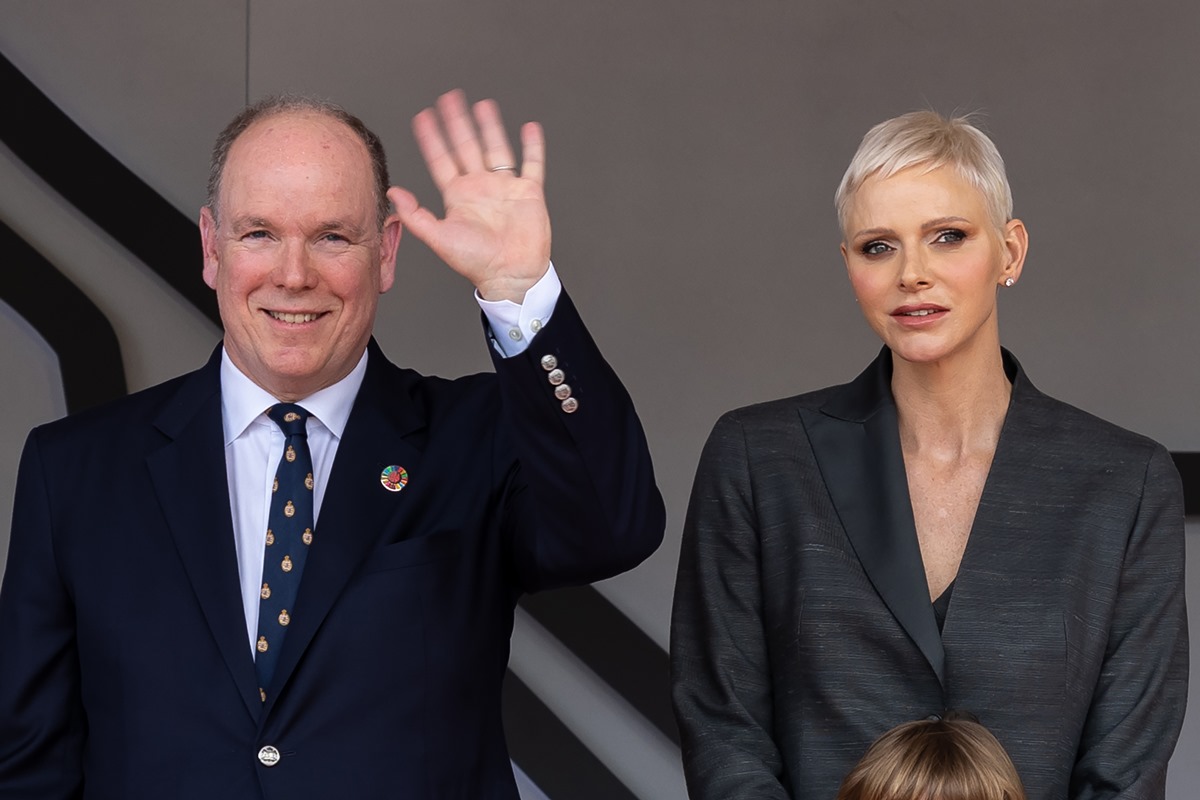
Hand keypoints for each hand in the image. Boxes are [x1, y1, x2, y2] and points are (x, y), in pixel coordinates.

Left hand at [390, 89, 550, 302]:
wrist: (512, 275)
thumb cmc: (476, 263)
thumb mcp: (439, 238)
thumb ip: (416, 215)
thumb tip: (393, 193)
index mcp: (458, 196)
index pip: (441, 159)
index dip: (431, 138)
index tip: (423, 117)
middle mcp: (480, 187)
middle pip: (467, 146)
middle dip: (457, 122)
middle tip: (449, 98)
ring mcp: (505, 188)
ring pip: (497, 148)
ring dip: (490, 127)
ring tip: (483, 105)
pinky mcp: (529, 192)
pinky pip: (532, 164)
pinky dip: (533, 146)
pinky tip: (529, 128)